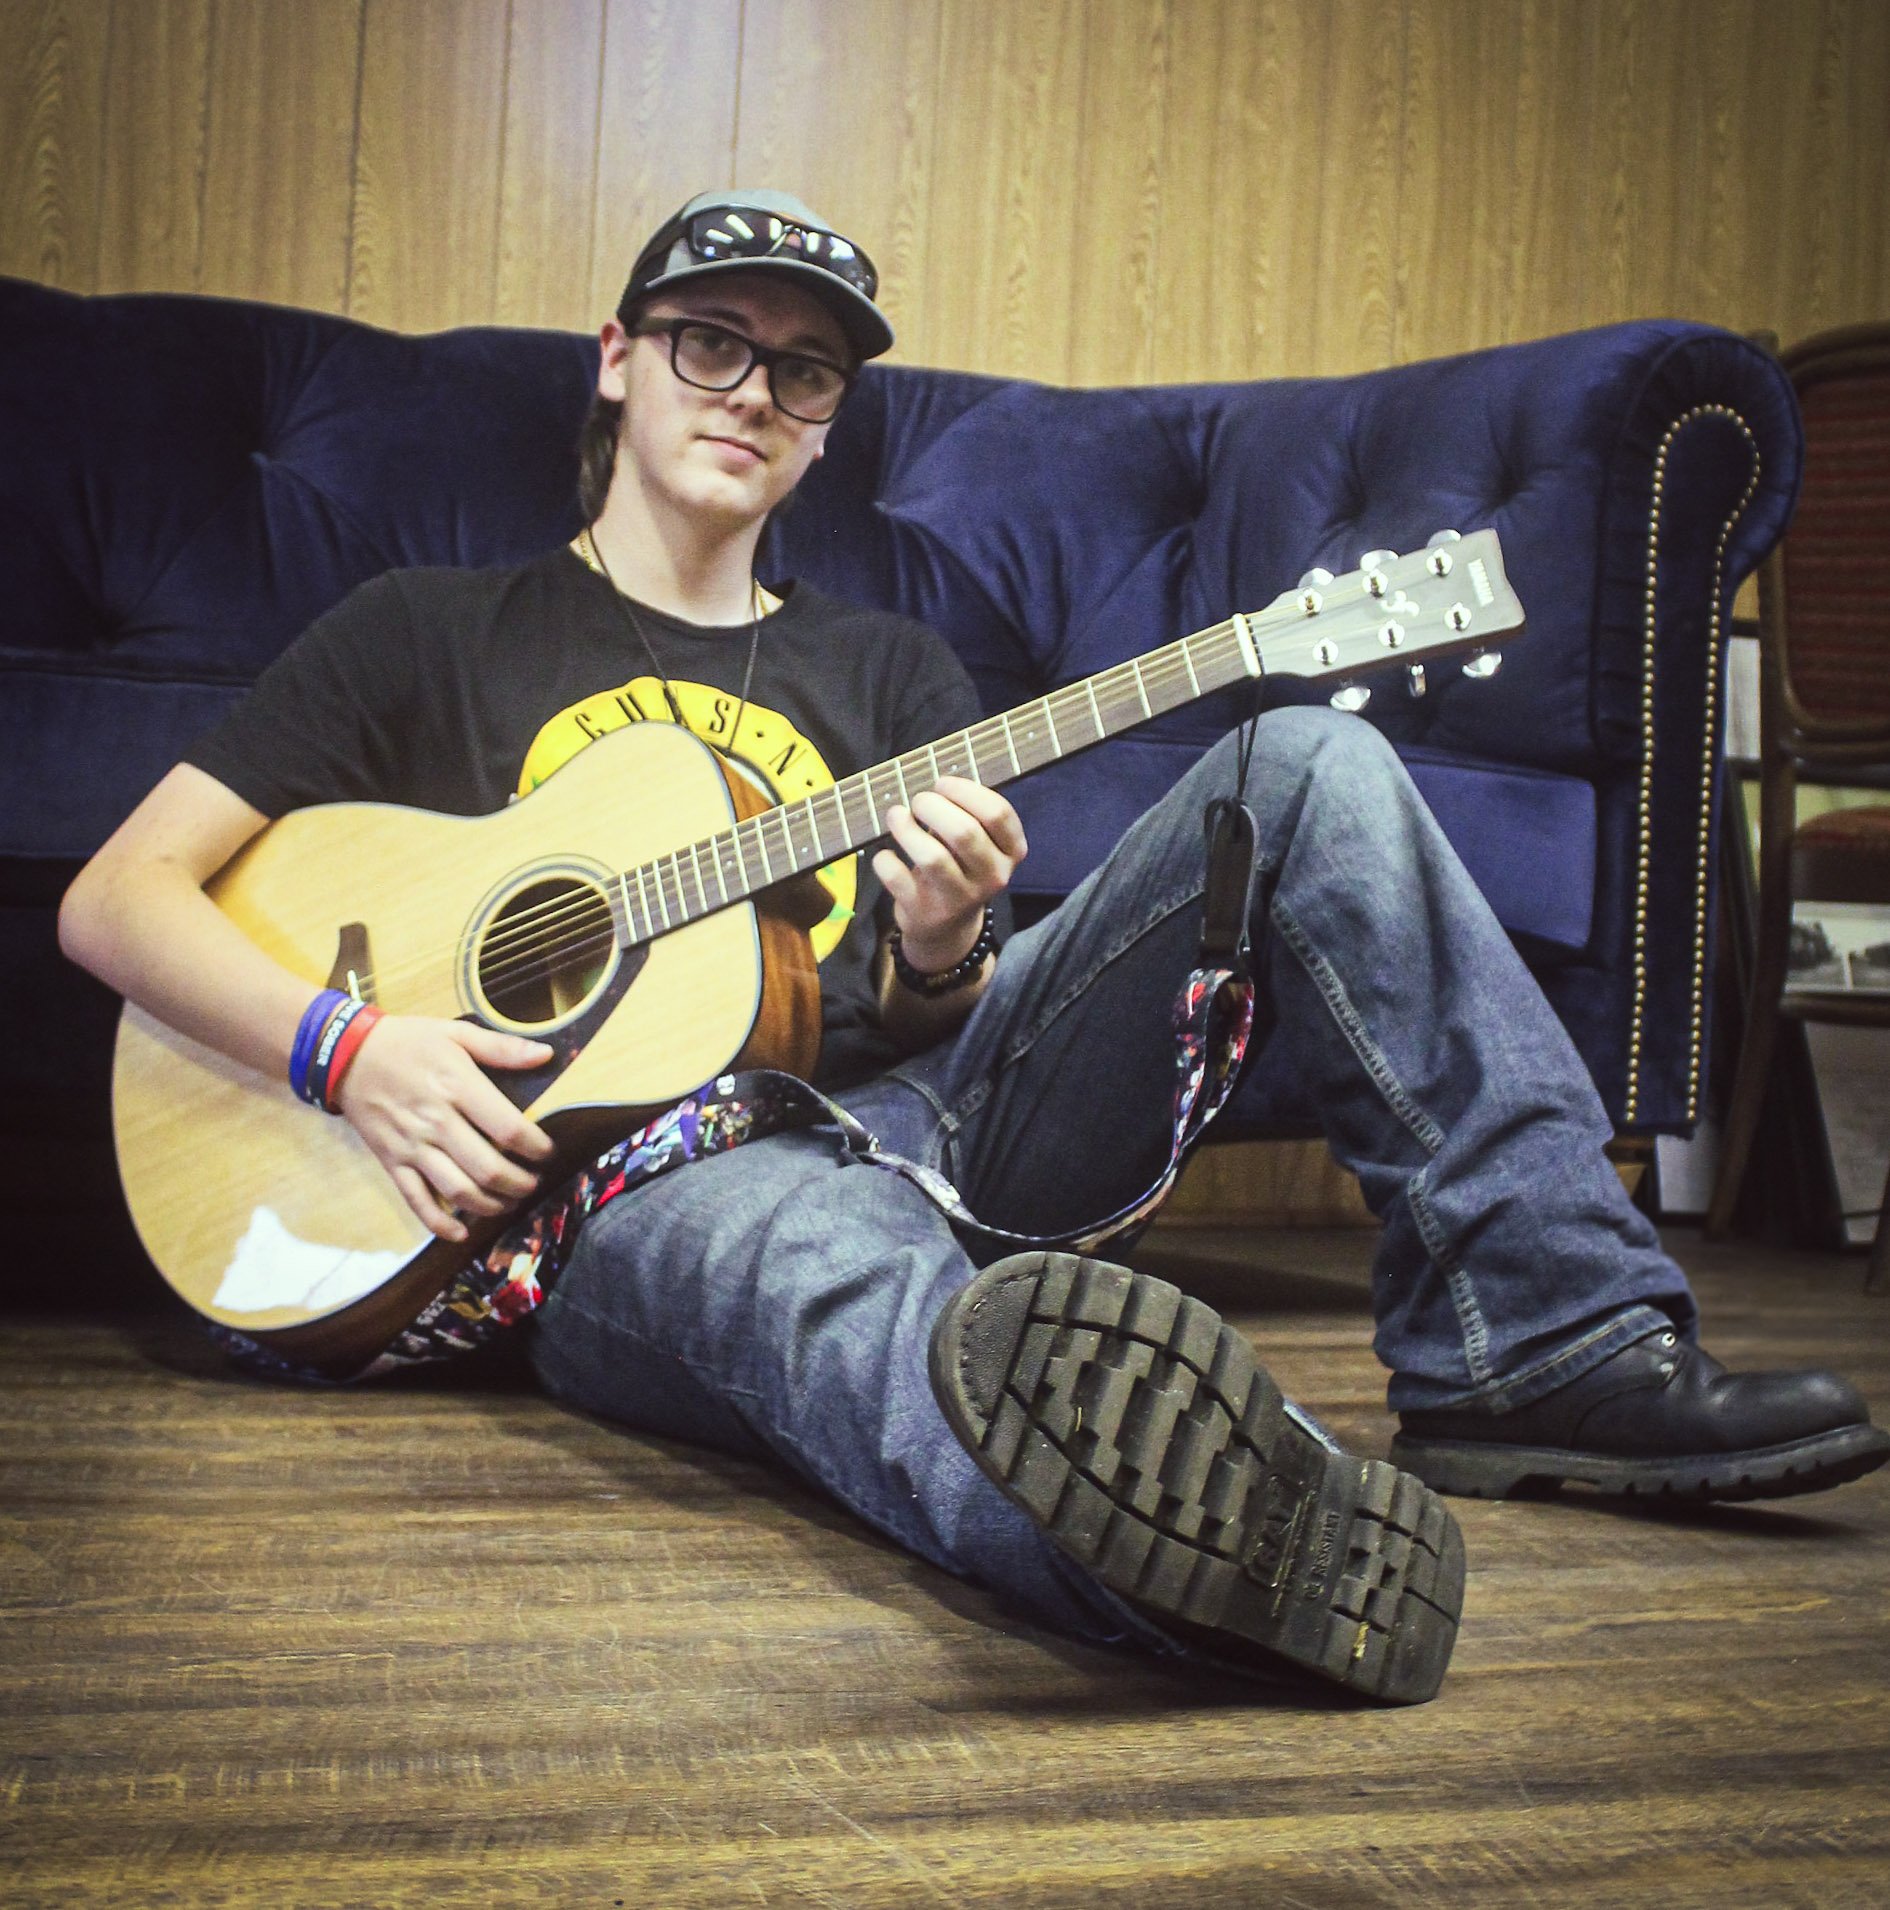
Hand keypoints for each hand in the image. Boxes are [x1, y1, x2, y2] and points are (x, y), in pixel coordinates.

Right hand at [331, 1016, 557, 1241]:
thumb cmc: (407, 1042)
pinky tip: (461, 1232)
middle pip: (487, 1167)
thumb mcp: (456, 1033)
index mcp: (457, 1088)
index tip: (547, 1152)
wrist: (345, 1055)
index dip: (536, 1147)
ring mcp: (412, 1147)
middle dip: (519, 1183)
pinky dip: (439, 1223)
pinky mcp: (392, 1162)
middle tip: (533, 1182)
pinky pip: (416, 1201)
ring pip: (457, 1190)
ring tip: (508, 1202)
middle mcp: (436, 1122)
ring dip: (490, 1205)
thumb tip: (546, 1055)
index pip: (508, 1128)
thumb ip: (502, 1047)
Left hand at [871, 776, 1026, 973]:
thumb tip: (934, 783)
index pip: (998, 813)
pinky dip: (885, 860)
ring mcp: (959, 899)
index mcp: (1011, 852)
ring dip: (906, 828)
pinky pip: (898, 878)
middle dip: (933, 806)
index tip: (941, 784)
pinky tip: (886, 855)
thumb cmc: (961, 868)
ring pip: (931, 857)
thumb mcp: (979, 844)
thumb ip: (968, 813)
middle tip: (918, 801)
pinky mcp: (925, 912)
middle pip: (964, 832)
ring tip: (896, 816)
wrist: (947, 928)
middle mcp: (992, 877)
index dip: (965, 791)